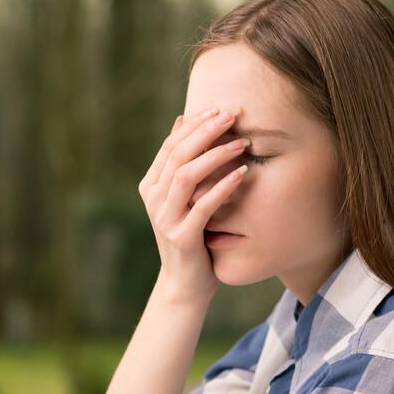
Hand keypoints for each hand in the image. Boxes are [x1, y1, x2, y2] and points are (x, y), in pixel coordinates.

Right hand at [138, 107, 248, 303]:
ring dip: (216, 155)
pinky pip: (203, 206)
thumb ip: (182, 164)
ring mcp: (164, 219)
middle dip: (206, 131)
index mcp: (151, 186)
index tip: (220, 109)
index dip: (195, 124)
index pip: (170, 144)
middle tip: (232, 115)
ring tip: (242, 142)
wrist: (185, 284)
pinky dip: (223, 186)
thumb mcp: (184, 197)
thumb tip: (183, 120)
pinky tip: (243, 173)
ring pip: (186, 176)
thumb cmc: (192, 235)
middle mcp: (153, 199)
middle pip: (177, 154)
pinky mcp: (182, 237)